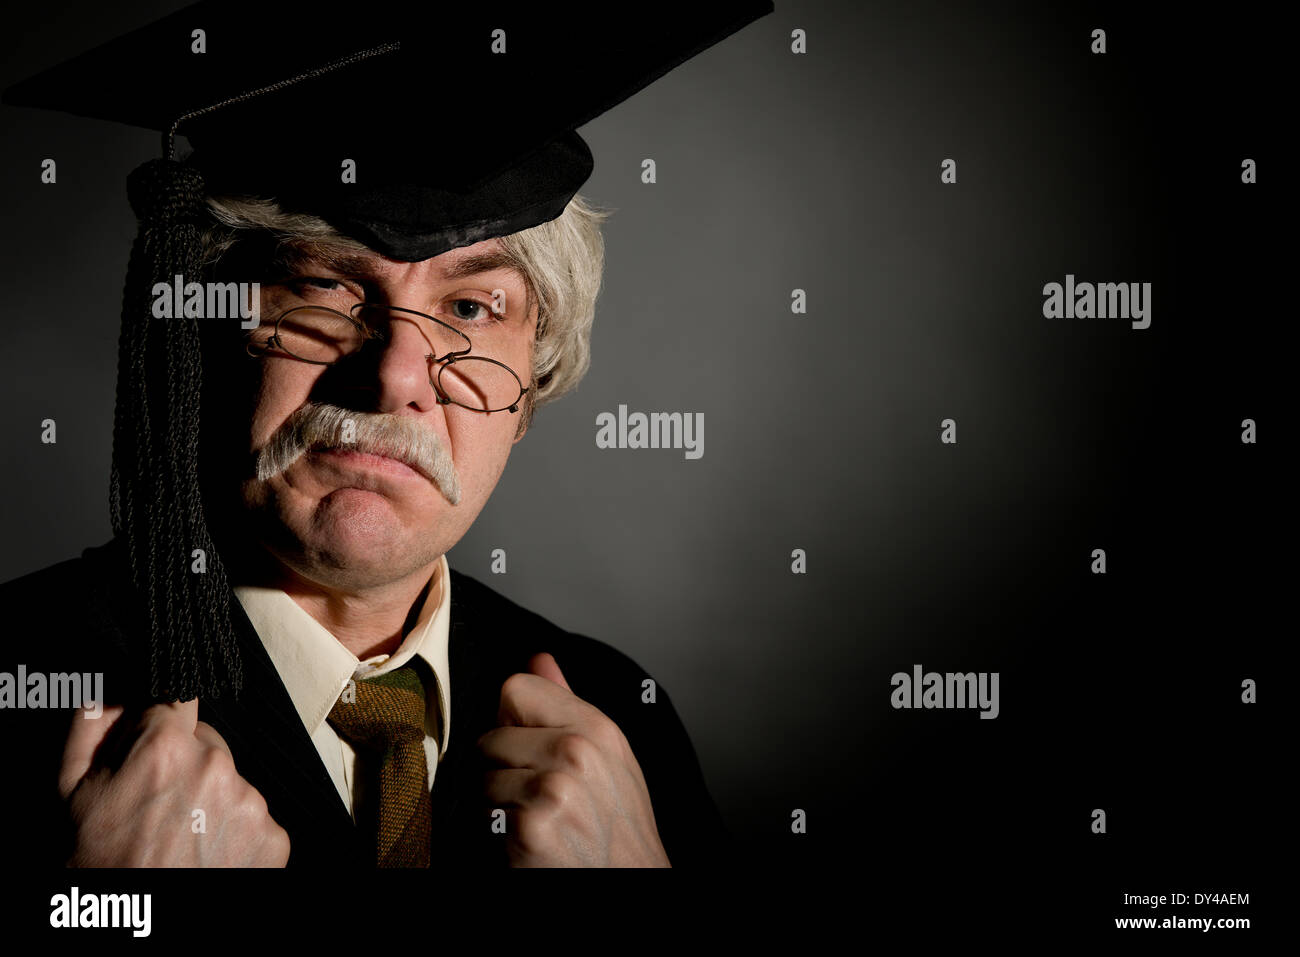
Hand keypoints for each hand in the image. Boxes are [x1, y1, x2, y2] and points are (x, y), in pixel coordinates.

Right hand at [58, 698, 290, 866]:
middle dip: (185, 765)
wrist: (138, 930)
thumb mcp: (73, 793)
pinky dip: (234, 832)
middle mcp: (216, 767)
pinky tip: (206, 855)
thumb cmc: (97, 866)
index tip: (157, 741)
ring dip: (211, 800)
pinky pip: (254, 817)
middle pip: (206, 744)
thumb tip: (118, 690)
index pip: (176, 700)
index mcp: (165, 748)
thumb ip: (94, 726)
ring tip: (180, 838)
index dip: (162, 723)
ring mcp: (250, 803)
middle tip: (158, 808)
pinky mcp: (274, 837)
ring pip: (231, 781)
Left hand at [478, 653, 669, 866]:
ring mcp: (553, 789)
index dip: (514, 720)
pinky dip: (497, 834)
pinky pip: (483, 815)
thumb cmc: (619, 826)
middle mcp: (576, 752)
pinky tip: (530, 841)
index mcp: (596, 727)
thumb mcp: (608, 756)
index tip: (530, 747)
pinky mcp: (530, 828)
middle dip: (503, 768)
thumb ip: (567, 703)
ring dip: (499, 804)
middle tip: (537, 796)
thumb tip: (539, 658)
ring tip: (536, 819)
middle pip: (490, 736)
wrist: (634, 882)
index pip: (515, 688)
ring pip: (482, 778)